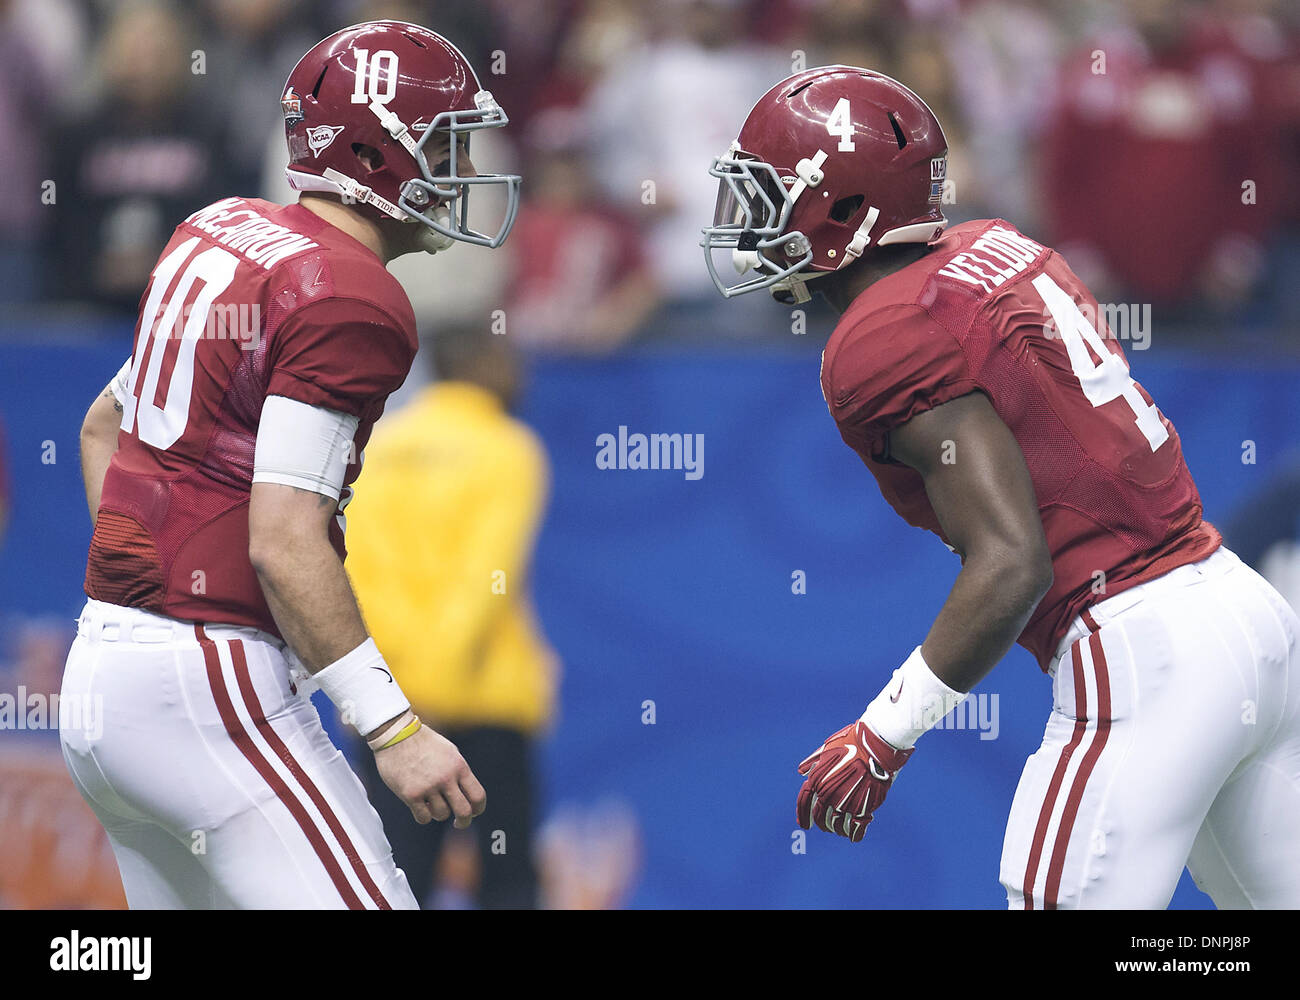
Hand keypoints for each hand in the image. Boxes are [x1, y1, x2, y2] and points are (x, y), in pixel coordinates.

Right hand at [374, 724, 485, 827]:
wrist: (397, 734)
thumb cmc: (423, 742)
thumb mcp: (449, 752)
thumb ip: (459, 772)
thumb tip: (468, 794)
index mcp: (458, 766)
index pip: (478, 795)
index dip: (479, 808)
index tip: (474, 812)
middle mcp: (446, 777)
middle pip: (464, 811)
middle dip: (464, 821)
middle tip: (460, 823)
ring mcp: (428, 787)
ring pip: (442, 815)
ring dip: (439, 813)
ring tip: (432, 804)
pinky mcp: (410, 794)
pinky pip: (423, 817)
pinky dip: (424, 816)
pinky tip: (420, 807)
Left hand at [796, 720, 912, 841]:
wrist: (876, 746)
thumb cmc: (851, 743)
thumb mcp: (827, 748)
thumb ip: (813, 761)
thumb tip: (801, 772)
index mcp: (817, 780)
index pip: (804, 802)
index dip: (802, 815)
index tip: (804, 824)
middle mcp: (828, 794)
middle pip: (820, 817)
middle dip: (821, 823)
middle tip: (825, 826)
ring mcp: (845, 803)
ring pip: (836, 825)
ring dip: (837, 829)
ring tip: (840, 829)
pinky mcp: (863, 809)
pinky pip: (855, 829)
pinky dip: (854, 835)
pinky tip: (853, 837)